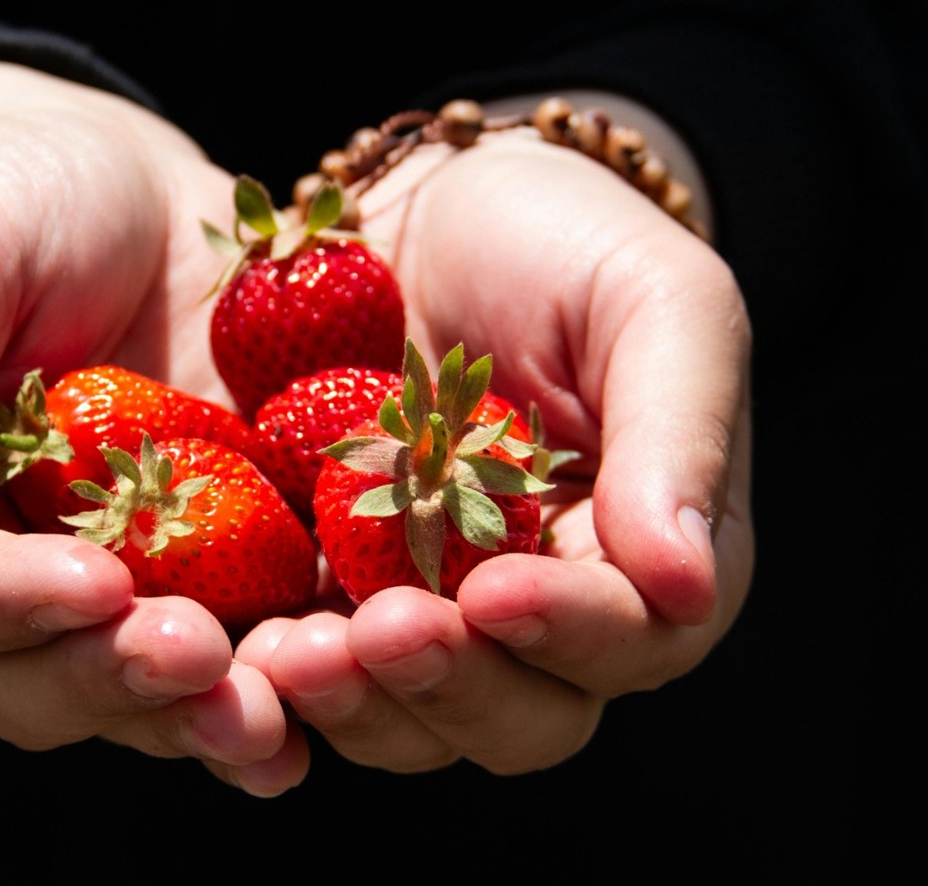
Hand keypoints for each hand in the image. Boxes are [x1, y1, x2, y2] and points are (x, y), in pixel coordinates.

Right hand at [0, 62, 305, 794]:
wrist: (120, 188)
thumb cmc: (0, 201)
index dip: (5, 605)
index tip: (93, 582)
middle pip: (23, 680)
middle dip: (111, 675)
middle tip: (194, 654)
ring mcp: (93, 598)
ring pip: (129, 695)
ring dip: (197, 711)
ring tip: (271, 706)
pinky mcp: (197, 586)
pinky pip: (228, 659)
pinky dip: (279, 686)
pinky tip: (332, 693)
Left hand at [238, 113, 752, 773]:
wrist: (420, 208)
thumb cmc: (561, 242)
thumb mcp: (654, 301)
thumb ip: (680, 432)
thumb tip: (686, 582)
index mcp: (639, 561)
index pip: (630, 640)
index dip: (569, 632)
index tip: (498, 593)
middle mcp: (538, 617)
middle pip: (519, 717)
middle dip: (452, 686)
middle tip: (382, 634)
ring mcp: (423, 618)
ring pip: (407, 719)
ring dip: (357, 702)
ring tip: (294, 650)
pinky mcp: (323, 601)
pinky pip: (304, 676)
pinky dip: (272, 683)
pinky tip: (241, 648)